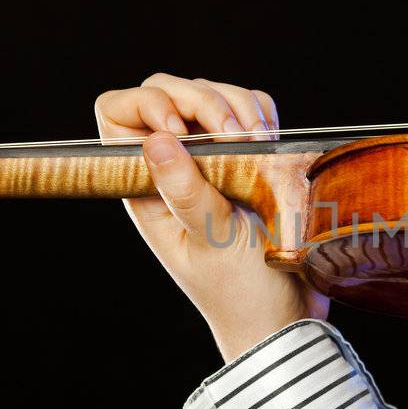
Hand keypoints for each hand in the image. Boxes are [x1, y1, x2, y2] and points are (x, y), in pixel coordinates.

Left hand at [94, 73, 328, 361]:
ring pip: (212, 94)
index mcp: (149, 188)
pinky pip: (251, 110)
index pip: (120, 116)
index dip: (145, 105)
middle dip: (204, 100)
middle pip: (167, 91)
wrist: (288, 317)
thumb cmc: (243, 292)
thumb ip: (185, 191)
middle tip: (237, 137)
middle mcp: (176, 168)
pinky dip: (264, 115)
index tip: (181, 127)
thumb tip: (155, 140)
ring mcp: (213, 160)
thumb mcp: (211, 243)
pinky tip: (272, 144)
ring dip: (240, 107)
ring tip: (260, 145)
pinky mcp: (251, 158)